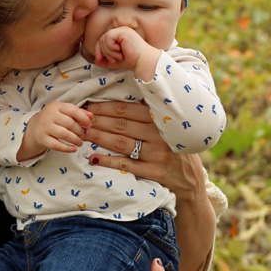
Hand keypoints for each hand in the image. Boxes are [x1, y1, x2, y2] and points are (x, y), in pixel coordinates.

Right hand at [19, 102, 92, 158]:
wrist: (34, 128)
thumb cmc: (53, 119)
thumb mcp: (63, 112)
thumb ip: (78, 112)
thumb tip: (91, 116)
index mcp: (55, 106)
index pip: (73, 110)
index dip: (83, 118)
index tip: (89, 125)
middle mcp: (49, 115)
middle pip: (70, 124)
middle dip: (80, 131)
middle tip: (84, 135)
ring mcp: (44, 127)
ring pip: (65, 134)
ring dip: (75, 140)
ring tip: (80, 142)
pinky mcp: (42, 138)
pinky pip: (57, 145)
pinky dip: (67, 148)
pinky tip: (73, 149)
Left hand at [81, 100, 204, 199]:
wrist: (190, 177)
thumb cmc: (173, 145)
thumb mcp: (166, 124)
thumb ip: (148, 111)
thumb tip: (121, 93)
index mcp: (159, 118)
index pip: (125, 110)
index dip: (104, 108)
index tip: (88, 106)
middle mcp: (158, 134)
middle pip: (120, 125)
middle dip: (97, 121)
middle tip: (80, 119)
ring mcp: (156, 154)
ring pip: (120, 143)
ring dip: (98, 138)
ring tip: (82, 134)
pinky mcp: (153, 171)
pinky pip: (126, 165)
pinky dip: (108, 161)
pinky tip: (93, 158)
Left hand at [94, 26, 159, 77]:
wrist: (142, 62)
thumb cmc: (132, 61)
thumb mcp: (114, 61)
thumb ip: (105, 60)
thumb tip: (96, 60)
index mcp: (119, 36)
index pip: (102, 40)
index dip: (98, 49)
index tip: (99, 59)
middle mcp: (120, 31)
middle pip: (101, 39)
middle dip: (104, 52)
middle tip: (114, 60)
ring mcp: (122, 30)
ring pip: (104, 39)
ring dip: (109, 51)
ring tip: (119, 56)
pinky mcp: (123, 31)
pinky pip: (108, 37)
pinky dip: (111, 47)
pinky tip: (120, 51)